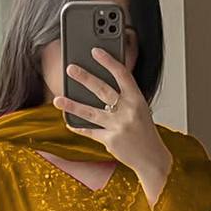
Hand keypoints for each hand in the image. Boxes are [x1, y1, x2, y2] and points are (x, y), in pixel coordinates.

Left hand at [53, 48, 173, 203]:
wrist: (152, 159)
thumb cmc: (145, 133)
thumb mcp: (141, 110)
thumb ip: (125, 97)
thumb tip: (102, 86)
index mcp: (137, 99)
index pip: (122, 75)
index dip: (108, 61)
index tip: (96, 52)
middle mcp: (128, 111)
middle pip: (103, 90)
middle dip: (85, 78)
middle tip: (71, 68)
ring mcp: (118, 126)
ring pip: (91, 112)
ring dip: (72, 105)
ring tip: (58, 99)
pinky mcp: (110, 141)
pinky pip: (91, 132)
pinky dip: (79, 128)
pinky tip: (69, 123)